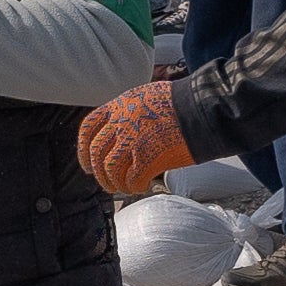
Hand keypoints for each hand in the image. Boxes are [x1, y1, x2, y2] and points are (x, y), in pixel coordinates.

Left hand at [76, 79, 193, 198]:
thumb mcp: (146, 97)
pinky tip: (141, 187)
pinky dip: (134, 186)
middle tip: (107, 183)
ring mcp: (133, 140)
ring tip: (124, 189)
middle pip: (97, 153)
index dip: (83, 150)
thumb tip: (123, 131)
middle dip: (99, 173)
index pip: (89, 128)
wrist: (201, 108)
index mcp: (119, 106)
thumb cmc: (181, 103)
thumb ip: (130, 112)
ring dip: (116, 183)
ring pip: (111, 169)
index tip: (87, 165)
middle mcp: (121, 122)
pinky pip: (132, 179)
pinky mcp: (148, 157)